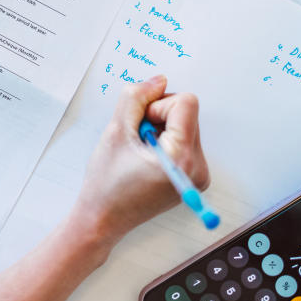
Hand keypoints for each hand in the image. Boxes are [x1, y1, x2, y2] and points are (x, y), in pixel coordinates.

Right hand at [70, 75, 208, 249]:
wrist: (103, 219)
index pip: (185, 103)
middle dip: (158, 118)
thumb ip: (136, 98)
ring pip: (185, 125)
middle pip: (187, 113)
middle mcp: (197, 168)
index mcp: (182, 158)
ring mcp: (198, 175)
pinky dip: (165, 142)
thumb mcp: (116, 132)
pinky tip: (146, 158)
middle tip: (136, 140)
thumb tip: (158, 80)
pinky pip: (184, 141)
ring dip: (160, 129)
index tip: (139, 126)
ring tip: (139, 151)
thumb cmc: (106, 183)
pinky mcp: (193, 177)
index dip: (157, 106)